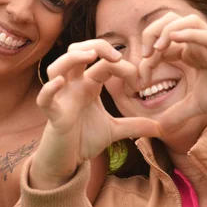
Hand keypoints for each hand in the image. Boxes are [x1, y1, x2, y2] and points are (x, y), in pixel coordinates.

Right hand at [31, 40, 160, 188]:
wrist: (67, 160)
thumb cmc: (84, 139)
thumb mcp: (114, 130)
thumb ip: (135, 125)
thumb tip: (161, 128)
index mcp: (88, 84)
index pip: (105, 63)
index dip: (124, 67)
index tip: (140, 84)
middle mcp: (73, 86)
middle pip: (77, 51)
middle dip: (96, 46)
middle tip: (116, 56)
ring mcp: (62, 98)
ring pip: (57, 67)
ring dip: (72, 58)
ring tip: (89, 56)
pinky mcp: (53, 115)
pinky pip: (45, 99)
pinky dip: (49, 89)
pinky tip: (59, 83)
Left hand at [139, 12, 206, 131]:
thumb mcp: (195, 105)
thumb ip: (176, 113)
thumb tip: (159, 128)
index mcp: (188, 52)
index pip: (161, 42)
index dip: (147, 56)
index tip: (142, 78)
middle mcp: (197, 43)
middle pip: (169, 21)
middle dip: (151, 33)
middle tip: (144, 55)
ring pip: (185, 20)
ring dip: (167, 30)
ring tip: (157, 48)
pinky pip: (204, 32)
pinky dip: (188, 32)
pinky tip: (174, 40)